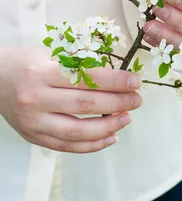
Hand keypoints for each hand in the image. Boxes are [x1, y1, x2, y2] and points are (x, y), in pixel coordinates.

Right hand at [0, 47, 141, 153]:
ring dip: (108, 127)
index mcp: (41, 72)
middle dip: (117, 104)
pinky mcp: (33, 137)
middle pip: (85, 105)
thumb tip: (117, 76)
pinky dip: (92, 145)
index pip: (86, 78)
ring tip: (126, 119)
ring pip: (78, 132)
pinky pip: (67, 147)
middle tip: (136, 100)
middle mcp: (36, 99)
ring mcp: (33, 122)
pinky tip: (111, 137)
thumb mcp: (51, 54)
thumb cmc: (26, 63)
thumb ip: (80, 65)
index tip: (135, 82)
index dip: (116, 81)